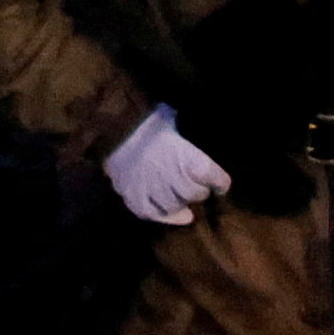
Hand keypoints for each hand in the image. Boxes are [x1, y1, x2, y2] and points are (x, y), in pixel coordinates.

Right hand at [106, 103, 230, 225]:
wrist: (113, 125)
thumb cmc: (148, 120)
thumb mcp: (176, 123)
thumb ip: (189, 137)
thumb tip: (203, 133)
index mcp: (193, 161)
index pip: (219, 181)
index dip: (220, 182)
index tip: (220, 183)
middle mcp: (178, 180)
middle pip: (198, 194)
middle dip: (197, 187)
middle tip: (190, 178)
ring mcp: (157, 193)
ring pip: (178, 205)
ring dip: (180, 198)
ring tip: (175, 189)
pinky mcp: (137, 200)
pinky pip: (155, 214)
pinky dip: (166, 215)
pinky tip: (172, 212)